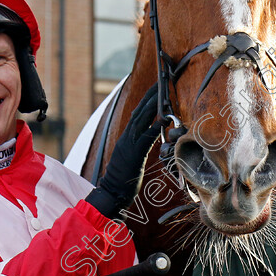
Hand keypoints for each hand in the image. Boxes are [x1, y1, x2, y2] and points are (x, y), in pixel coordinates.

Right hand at [85, 84, 161, 218]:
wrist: (112, 193)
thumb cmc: (124, 178)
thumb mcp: (134, 158)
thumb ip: (141, 144)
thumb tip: (151, 135)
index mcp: (127, 137)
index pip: (137, 114)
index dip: (147, 100)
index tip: (156, 88)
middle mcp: (126, 137)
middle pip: (139, 111)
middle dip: (150, 96)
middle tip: (161, 82)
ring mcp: (129, 144)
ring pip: (141, 119)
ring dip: (153, 105)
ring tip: (163, 93)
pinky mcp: (134, 154)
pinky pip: (146, 137)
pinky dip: (155, 126)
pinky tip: (164, 119)